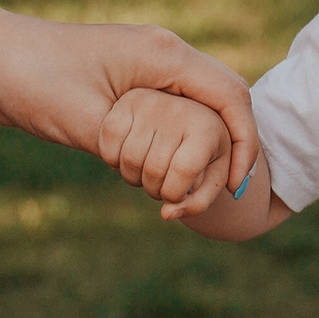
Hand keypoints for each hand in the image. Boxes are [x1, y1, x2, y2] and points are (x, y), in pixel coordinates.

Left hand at [0, 20, 258, 213]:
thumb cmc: (31, 79)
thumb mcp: (87, 123)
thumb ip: (135, 146)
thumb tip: (174, 179)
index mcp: (162, 54)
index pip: (231, 95)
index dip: (246, 141)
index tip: (236, 184)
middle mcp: (161, 54)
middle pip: (221, 100)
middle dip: (226, 147)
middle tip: (218, 190)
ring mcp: (144, 64)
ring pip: (195, 107)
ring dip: (198, 146)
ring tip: (183, 185)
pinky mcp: (125, 79)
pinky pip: (168, 109)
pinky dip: (172, 140)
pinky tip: (158, 169)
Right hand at [99, 86, 240, 217]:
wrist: (190, 118)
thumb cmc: (205, 156)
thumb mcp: (210, 181)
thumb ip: (196, 204)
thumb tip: (166, 214)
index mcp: (206, 128)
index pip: (183, 171)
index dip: (174, 194)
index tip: (176, 195)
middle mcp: (178, 110)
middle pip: (154, 170)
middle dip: (154, 190)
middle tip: (161, 186)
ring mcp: (151, 103)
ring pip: (129, 160)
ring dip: (133, 179)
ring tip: (146, 174)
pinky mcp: (127, 103)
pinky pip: (108, 143)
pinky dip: (112, 161)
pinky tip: (127, 160)